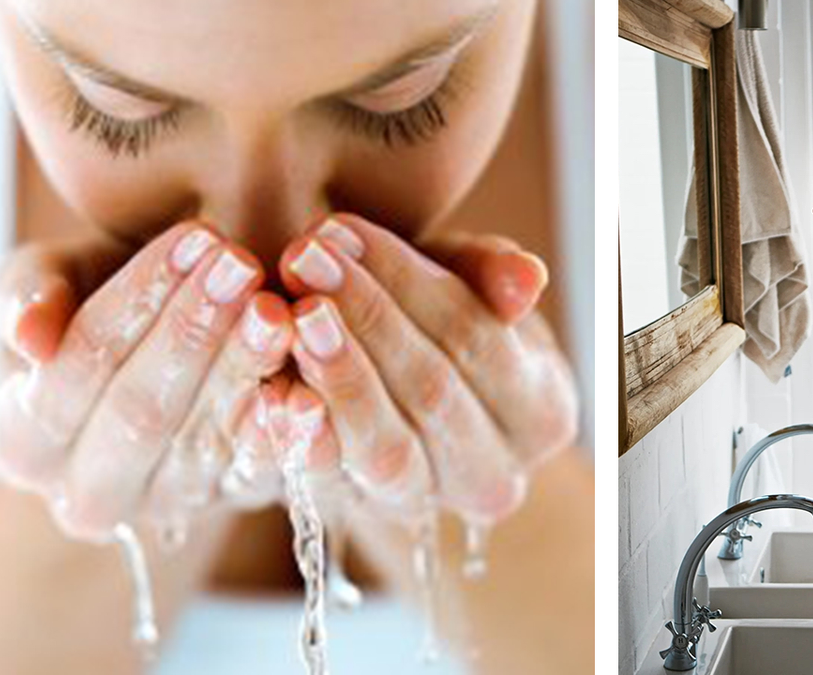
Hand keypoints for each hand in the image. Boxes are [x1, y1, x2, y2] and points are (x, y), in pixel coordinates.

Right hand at [0, 224, 291, 540]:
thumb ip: (28, 293)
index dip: (135, 300)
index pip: (79, 367)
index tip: (192, 239)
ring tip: (279, 309)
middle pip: (142, 412)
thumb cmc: (102, 304)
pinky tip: (310, 394)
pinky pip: (262, 477)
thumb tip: (30, 338)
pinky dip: (288, 438)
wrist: (174, 356)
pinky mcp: (237, 503)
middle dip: (193, 332)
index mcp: (24, 444)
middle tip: (242, 266)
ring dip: (245, 372)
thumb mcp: (56, 282)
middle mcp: (90, 495)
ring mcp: (168, 507)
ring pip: (205, 443)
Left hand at [278, 215, 577, 523]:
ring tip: (293, 315)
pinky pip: (331, 484)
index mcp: (541, 412)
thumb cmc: (441, 329)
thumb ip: (493, 274)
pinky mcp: (360, 516)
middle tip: (304, 258)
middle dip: (365, 317)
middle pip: (433, 391)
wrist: (403, 414)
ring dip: (338, 376)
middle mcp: (495, 475)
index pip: (477, 338)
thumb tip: (526, 279)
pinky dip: (301, 438)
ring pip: (387, 448)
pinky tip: (271, 392)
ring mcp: (428, 503)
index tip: (344, 229)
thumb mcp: (469, 289)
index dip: (409, 282)